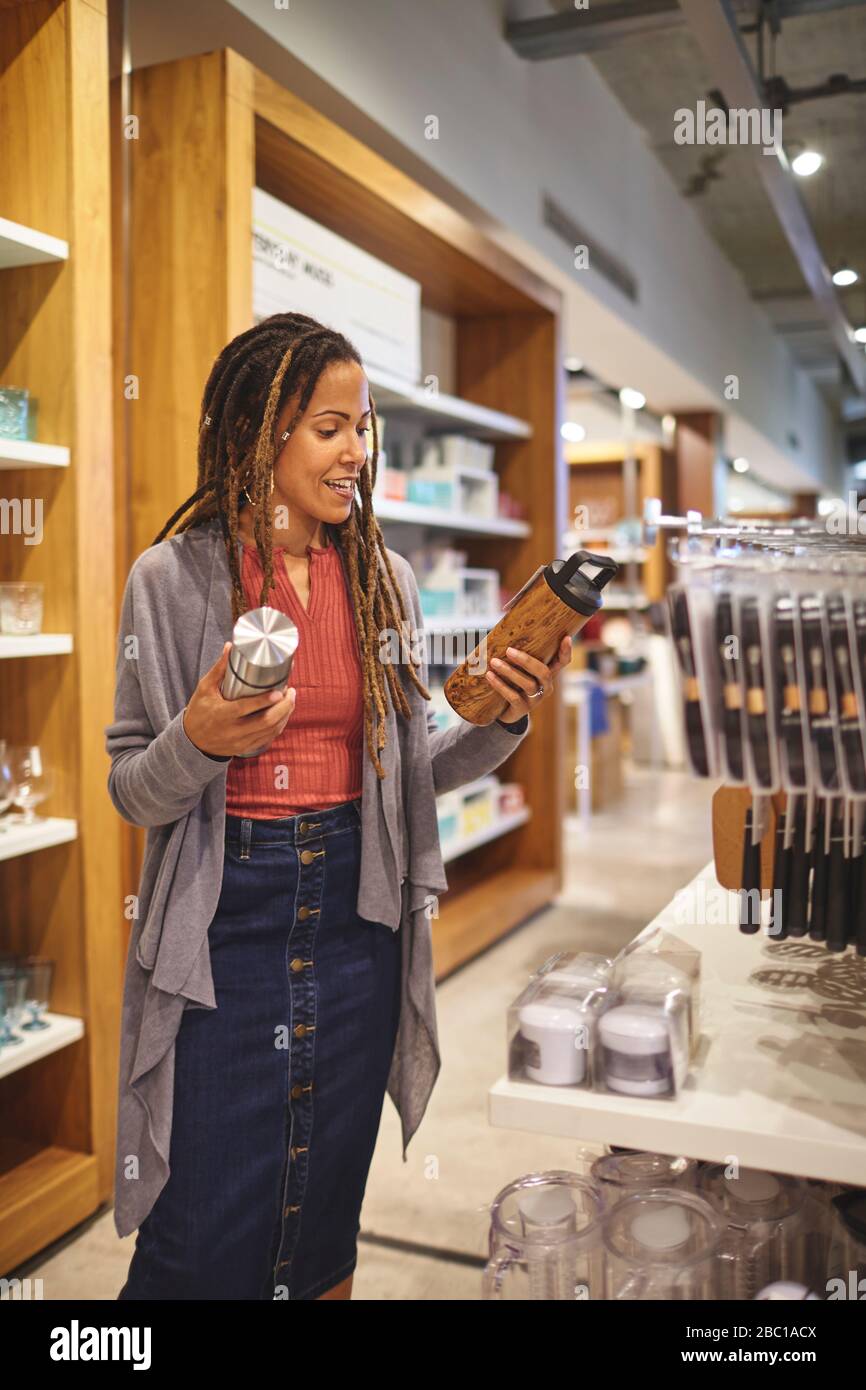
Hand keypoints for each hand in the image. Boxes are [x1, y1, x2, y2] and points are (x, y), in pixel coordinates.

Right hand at [183, 641, 296, 756]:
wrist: (193, 742)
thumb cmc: (199, 712)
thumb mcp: (205, 688)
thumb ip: (219, 669)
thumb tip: (230, 647)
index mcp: (222, 715)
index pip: (245, 708)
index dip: (264, 701)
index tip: (279, 691)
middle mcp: (233, 731)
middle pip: (265, 722)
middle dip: (284, 707)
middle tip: (290, 692)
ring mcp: (241, 742)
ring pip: (270, 731)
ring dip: (285, 715)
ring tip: (290, 699)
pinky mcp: (247, 748)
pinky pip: (268, 738)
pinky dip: (279, 726)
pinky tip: (283, 714)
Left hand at [485, 637, 571, 722]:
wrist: (504, 711)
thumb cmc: (513, 683)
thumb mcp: (519, 670)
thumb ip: (519, 656)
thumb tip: (505, 632)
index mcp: (547, 674)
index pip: (563, 662)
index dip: (566, 651)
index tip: (566, 637)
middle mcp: (545, 687)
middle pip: (544, 672)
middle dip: (526, 660)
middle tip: (508, 651)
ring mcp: (535, 699)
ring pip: (528, 684)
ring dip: (509, 671)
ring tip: (494, 662)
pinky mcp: (522, 709)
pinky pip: (513, 696)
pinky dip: (500, 685)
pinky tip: (490, 676)